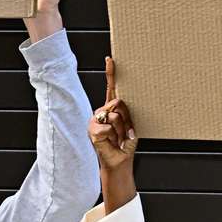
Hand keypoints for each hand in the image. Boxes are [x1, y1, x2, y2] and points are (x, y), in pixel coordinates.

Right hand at [90, 56, 137, 171]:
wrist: (119, 161)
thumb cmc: (124, 145)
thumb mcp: (129, 125)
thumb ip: (124, 113)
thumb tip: (117, 104)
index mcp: (110, 109)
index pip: (111, 88)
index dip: (111, 73)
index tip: (111, 59)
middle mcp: (101, 112)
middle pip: (118, 102)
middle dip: (126, 118)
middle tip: (124, 131)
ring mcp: (95, 121)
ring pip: (115, 115)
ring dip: (121, 129)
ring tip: (118, 138)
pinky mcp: (93, 130)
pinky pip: (109, 126)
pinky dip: (115, 136)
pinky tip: (111, 142)